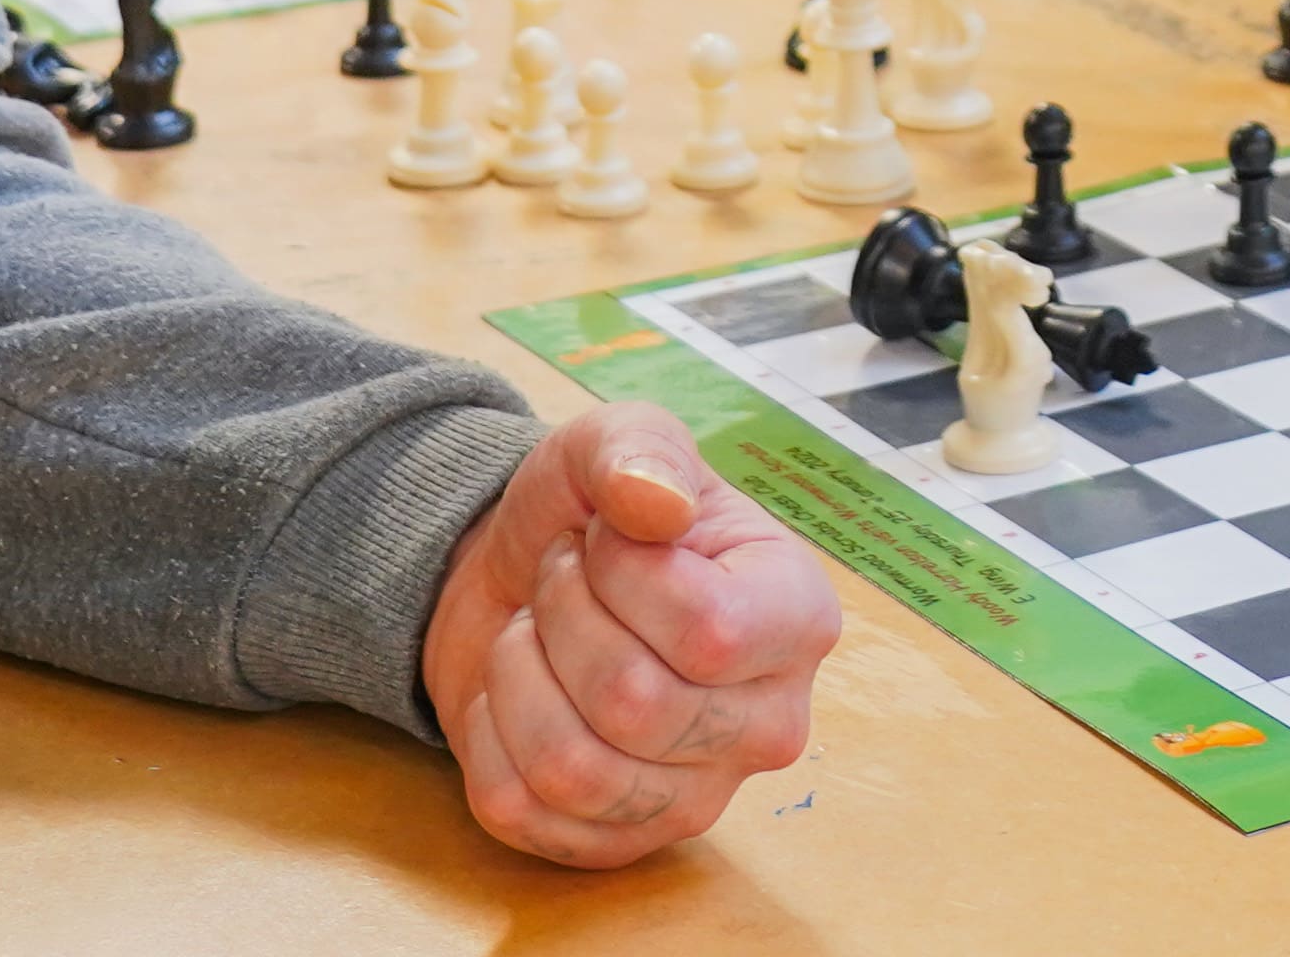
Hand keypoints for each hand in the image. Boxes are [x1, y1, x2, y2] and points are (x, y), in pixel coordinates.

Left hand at [419, 403, 839, 867]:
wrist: (522, 582)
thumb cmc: (591, 518)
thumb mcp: (615, 444)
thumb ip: (638, 452)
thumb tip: (655, 505)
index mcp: (799, 620)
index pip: (709, 633)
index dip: (620, 573)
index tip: (602, 536)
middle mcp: (769, 725)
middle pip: (635, 705)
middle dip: (561, 617)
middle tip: (559, 579)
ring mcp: (696, 799)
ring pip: (572, 768)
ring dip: (520, 675)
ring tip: (536, 633)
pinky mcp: (615, 845)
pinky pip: (519, 808)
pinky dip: (490, 734)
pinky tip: (517, 693)